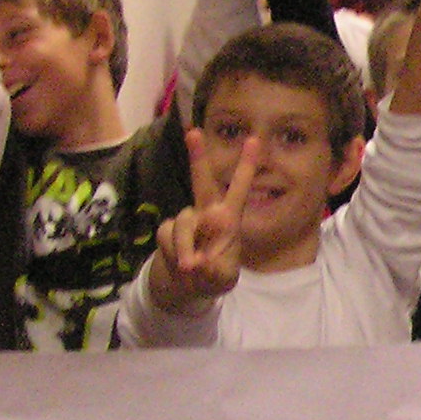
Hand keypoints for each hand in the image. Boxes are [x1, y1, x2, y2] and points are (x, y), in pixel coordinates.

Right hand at [148, 130, 257, 312]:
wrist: (187, 287)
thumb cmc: (213, 275)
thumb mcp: (223, 278)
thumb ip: (215, 270)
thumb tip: (196, 261)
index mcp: (228, 218)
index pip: (239, 189)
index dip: (246, 166)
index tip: (254, 140)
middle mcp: (206, 212)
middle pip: (201, 181)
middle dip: (198, 158)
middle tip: (193, 132)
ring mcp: (185, 219)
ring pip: (183, 227)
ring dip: (185, 249)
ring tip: (191, 268)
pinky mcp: (166, 230)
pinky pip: (168, 240)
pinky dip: (175, 256)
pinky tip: (181, 266)